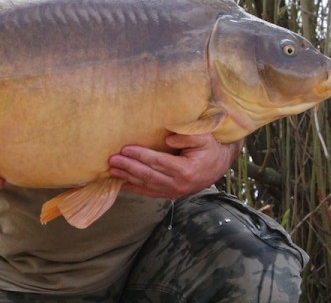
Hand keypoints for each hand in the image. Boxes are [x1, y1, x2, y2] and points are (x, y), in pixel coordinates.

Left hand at [108, 134, 241, 198]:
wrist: (218, 165)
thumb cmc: (209, 147)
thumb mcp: (203, 137)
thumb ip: (187, 137)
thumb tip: (168, 139)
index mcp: (186, 170)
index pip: (158, 162)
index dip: (140, 156)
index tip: (125, 149)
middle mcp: (178, 184)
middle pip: (148, 175)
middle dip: (128, 167)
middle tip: (112, 160)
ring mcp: (174, 191)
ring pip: (146, 185)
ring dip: (128, 178)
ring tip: (112, 171)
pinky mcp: (170, 194)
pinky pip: (149, 192)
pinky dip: (135, 188)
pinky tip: (122, 184)